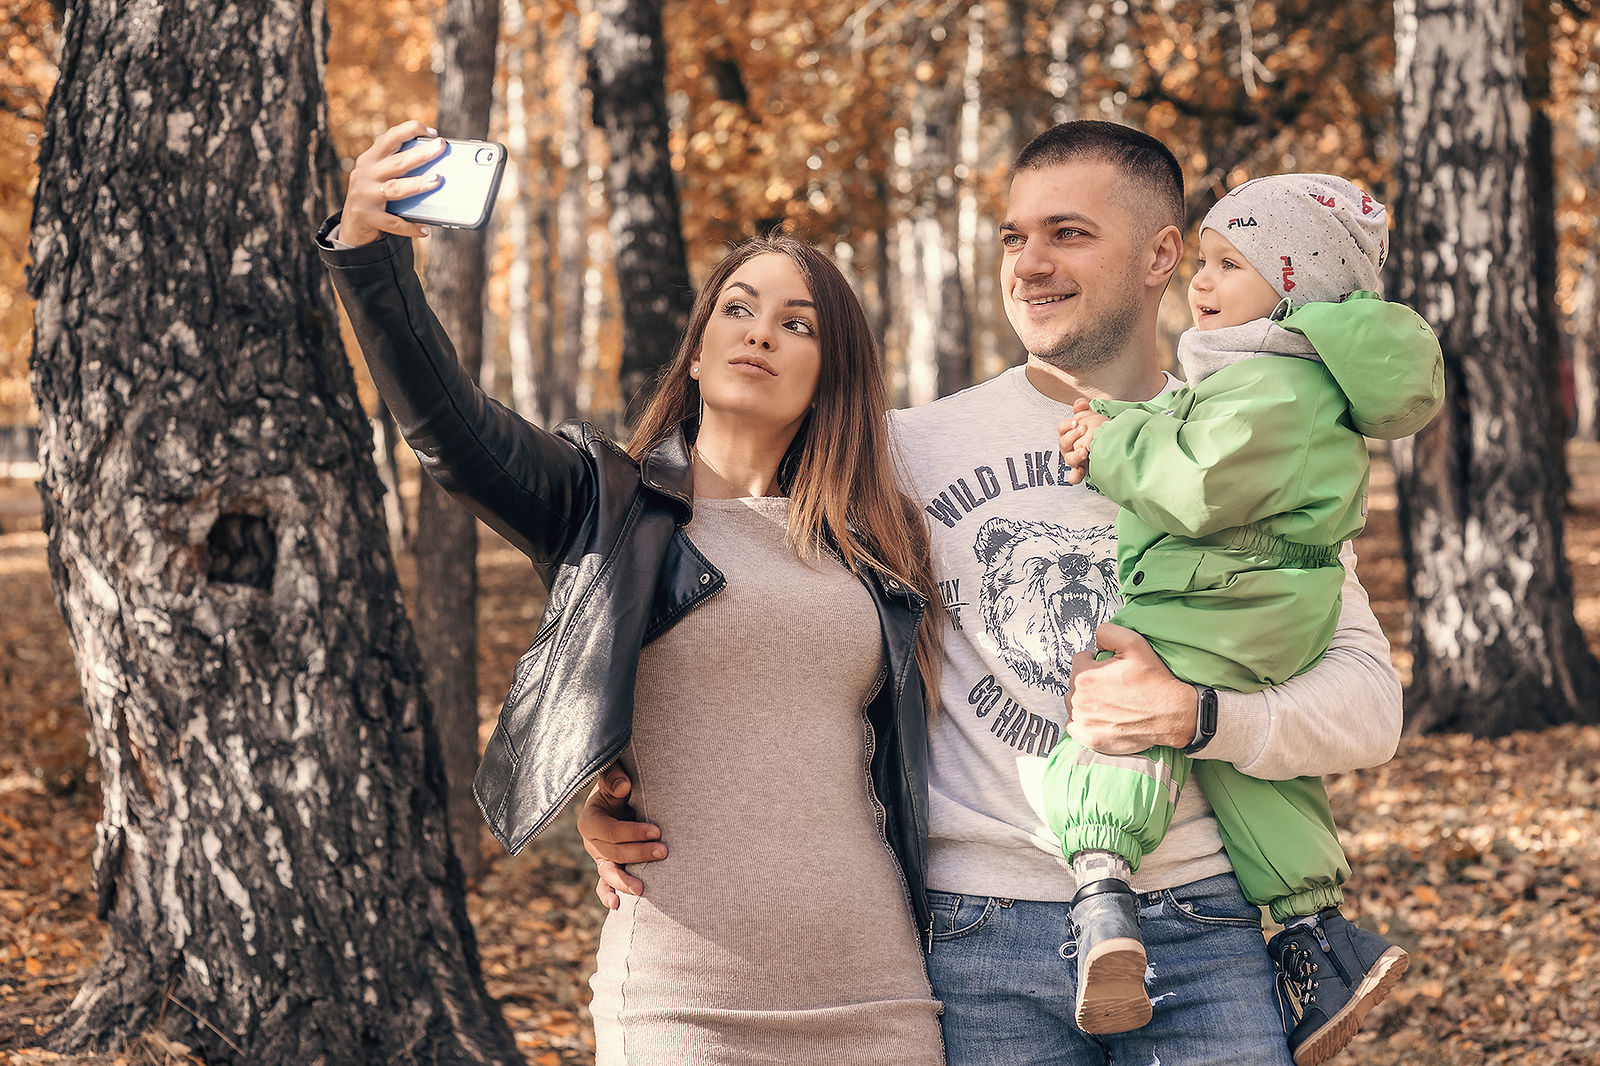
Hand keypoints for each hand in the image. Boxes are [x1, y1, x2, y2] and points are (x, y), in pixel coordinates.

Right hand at [338, 120, 446, 245]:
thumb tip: (437, 168)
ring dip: (418, 184)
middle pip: (398, 162)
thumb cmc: (375, 196)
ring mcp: (364, 194)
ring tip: (437, 181)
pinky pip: (393, 222)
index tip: (434, 133)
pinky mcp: (366, 216)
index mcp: (370, 159)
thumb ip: (399, 169)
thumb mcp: (380, 177)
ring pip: (395, 188)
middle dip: (421, 154)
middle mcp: (365, 173)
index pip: (390, 138)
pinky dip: (410, 227)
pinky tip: (425, 230)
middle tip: (441, 147)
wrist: (351, 225)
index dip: (411, 131)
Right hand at [578, 764, 665, 908]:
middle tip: (664, 851)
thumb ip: (615, 777)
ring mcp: (599, 857)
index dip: (633, 832)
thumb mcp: (615, 777)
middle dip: (639, 853)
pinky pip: (605, 884)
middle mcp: (591, 842)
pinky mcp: (608, 867)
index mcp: (589, 820)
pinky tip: (617, 905)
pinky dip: (608, 894)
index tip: (657, 831)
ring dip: (624, 881)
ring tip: (642, 890)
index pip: (610, 831)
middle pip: (613, 853)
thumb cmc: (620, 786)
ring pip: (608, 873)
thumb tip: (624, 786)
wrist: (621, 798)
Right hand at [1059, 398, 1107, 485]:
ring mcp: (1073, 460)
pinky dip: (1075, 475)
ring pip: (1068, 459)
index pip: (1062, 428)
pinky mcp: (1079, 472)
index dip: (1067, 425)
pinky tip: (1082, 471)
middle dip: (1072, 436)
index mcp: (1068, 434)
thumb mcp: (1089, 420)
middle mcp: (1068, 448)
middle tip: (1083, 429)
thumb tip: (1080, 403)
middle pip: (1063, 442)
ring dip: (1075, 455)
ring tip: (1084, 452)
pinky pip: (1073, 476)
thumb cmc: (1093, 434)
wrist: (1106, 447)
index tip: (1076, 422)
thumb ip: (1083, 411)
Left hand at [1064, 623, 1196, 753]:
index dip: (1096, 659)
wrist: (1172, 714)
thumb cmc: (1154, 682)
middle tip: (1113, 683)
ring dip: (1085, 699)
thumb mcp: (1134, 642)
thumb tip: (1096, 639)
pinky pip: (1075, 726)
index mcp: (1085, 677)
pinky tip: (1101, 716)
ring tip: (1108, 699)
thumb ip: (1107, 632)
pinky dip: (1084, 720)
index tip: (1110, 667)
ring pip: (1074, 703)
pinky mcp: (1090, 739)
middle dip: (1090, 679)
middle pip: (1075, 681)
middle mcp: (1080, 701)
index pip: (1079, 659)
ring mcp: (1083, 723)